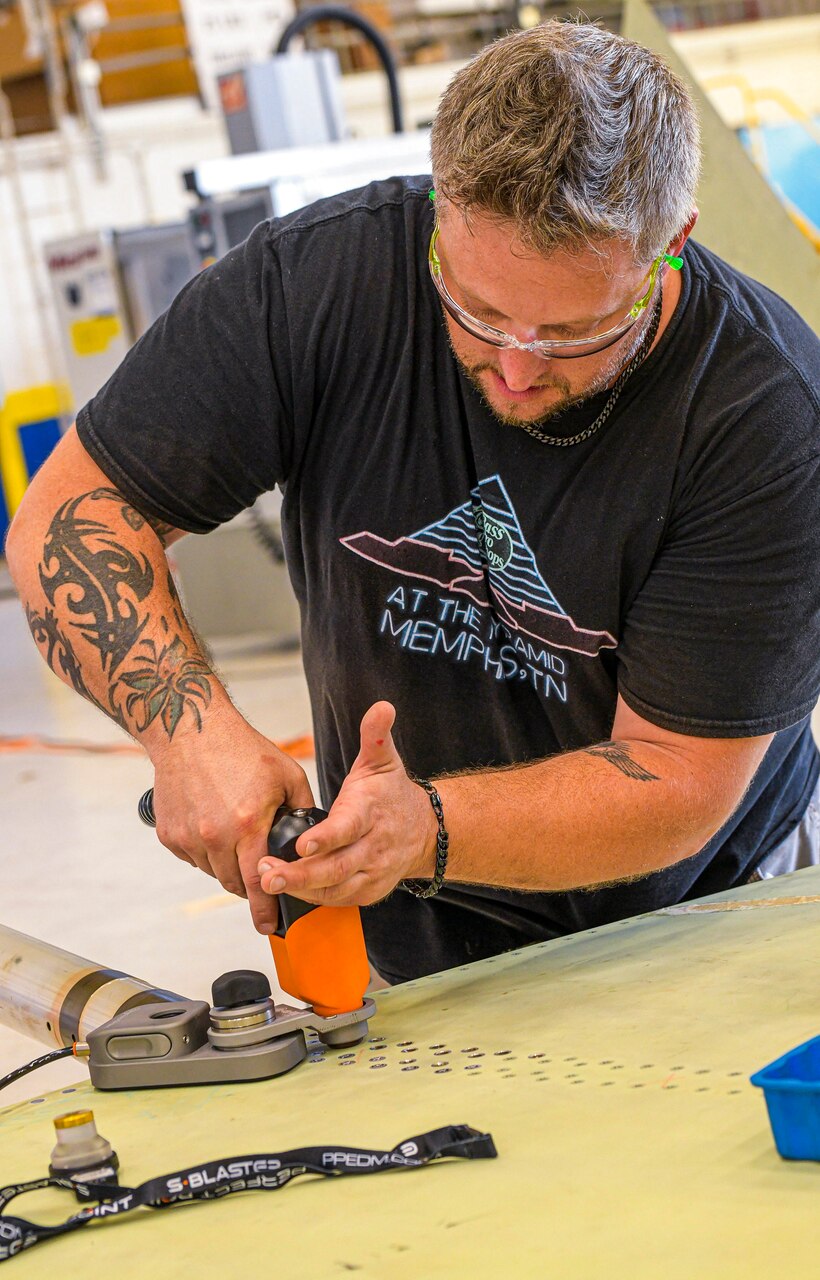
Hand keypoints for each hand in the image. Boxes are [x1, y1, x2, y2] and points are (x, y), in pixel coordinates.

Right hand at [148, 701, 313, 931]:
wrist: (190, 730)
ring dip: (226, 865)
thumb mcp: (287, 775)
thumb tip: (314, 838)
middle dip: (249, 884)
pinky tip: (214, 825)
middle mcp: (215, 835)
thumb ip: (303, 809)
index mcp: (248, 824)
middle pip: (235, 883)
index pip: (261, 883)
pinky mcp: (169, 834)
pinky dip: (205, 851)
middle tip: (259, 870)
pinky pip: (192, 858)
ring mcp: (188, 837)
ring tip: (236, 837)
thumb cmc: (241, 749)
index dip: (266, 910)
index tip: (269, 926)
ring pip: (212, 872)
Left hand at [257, 701, 435, 906]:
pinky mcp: (367, 891)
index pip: (348, 828)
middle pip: (336, 867)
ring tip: (267, 882)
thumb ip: (375, 736)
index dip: (326, 838)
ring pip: (334, 888)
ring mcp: (372, 872)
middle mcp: (373, 847)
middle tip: (267, 874)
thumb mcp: (383, 761)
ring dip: (300, 889)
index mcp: (370, 813)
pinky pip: (336, 899)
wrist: (424, 831)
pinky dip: (310, 899)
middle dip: (300, 874)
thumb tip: (382, 708)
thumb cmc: (391, 795)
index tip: (302, 844)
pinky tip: (284, 893)